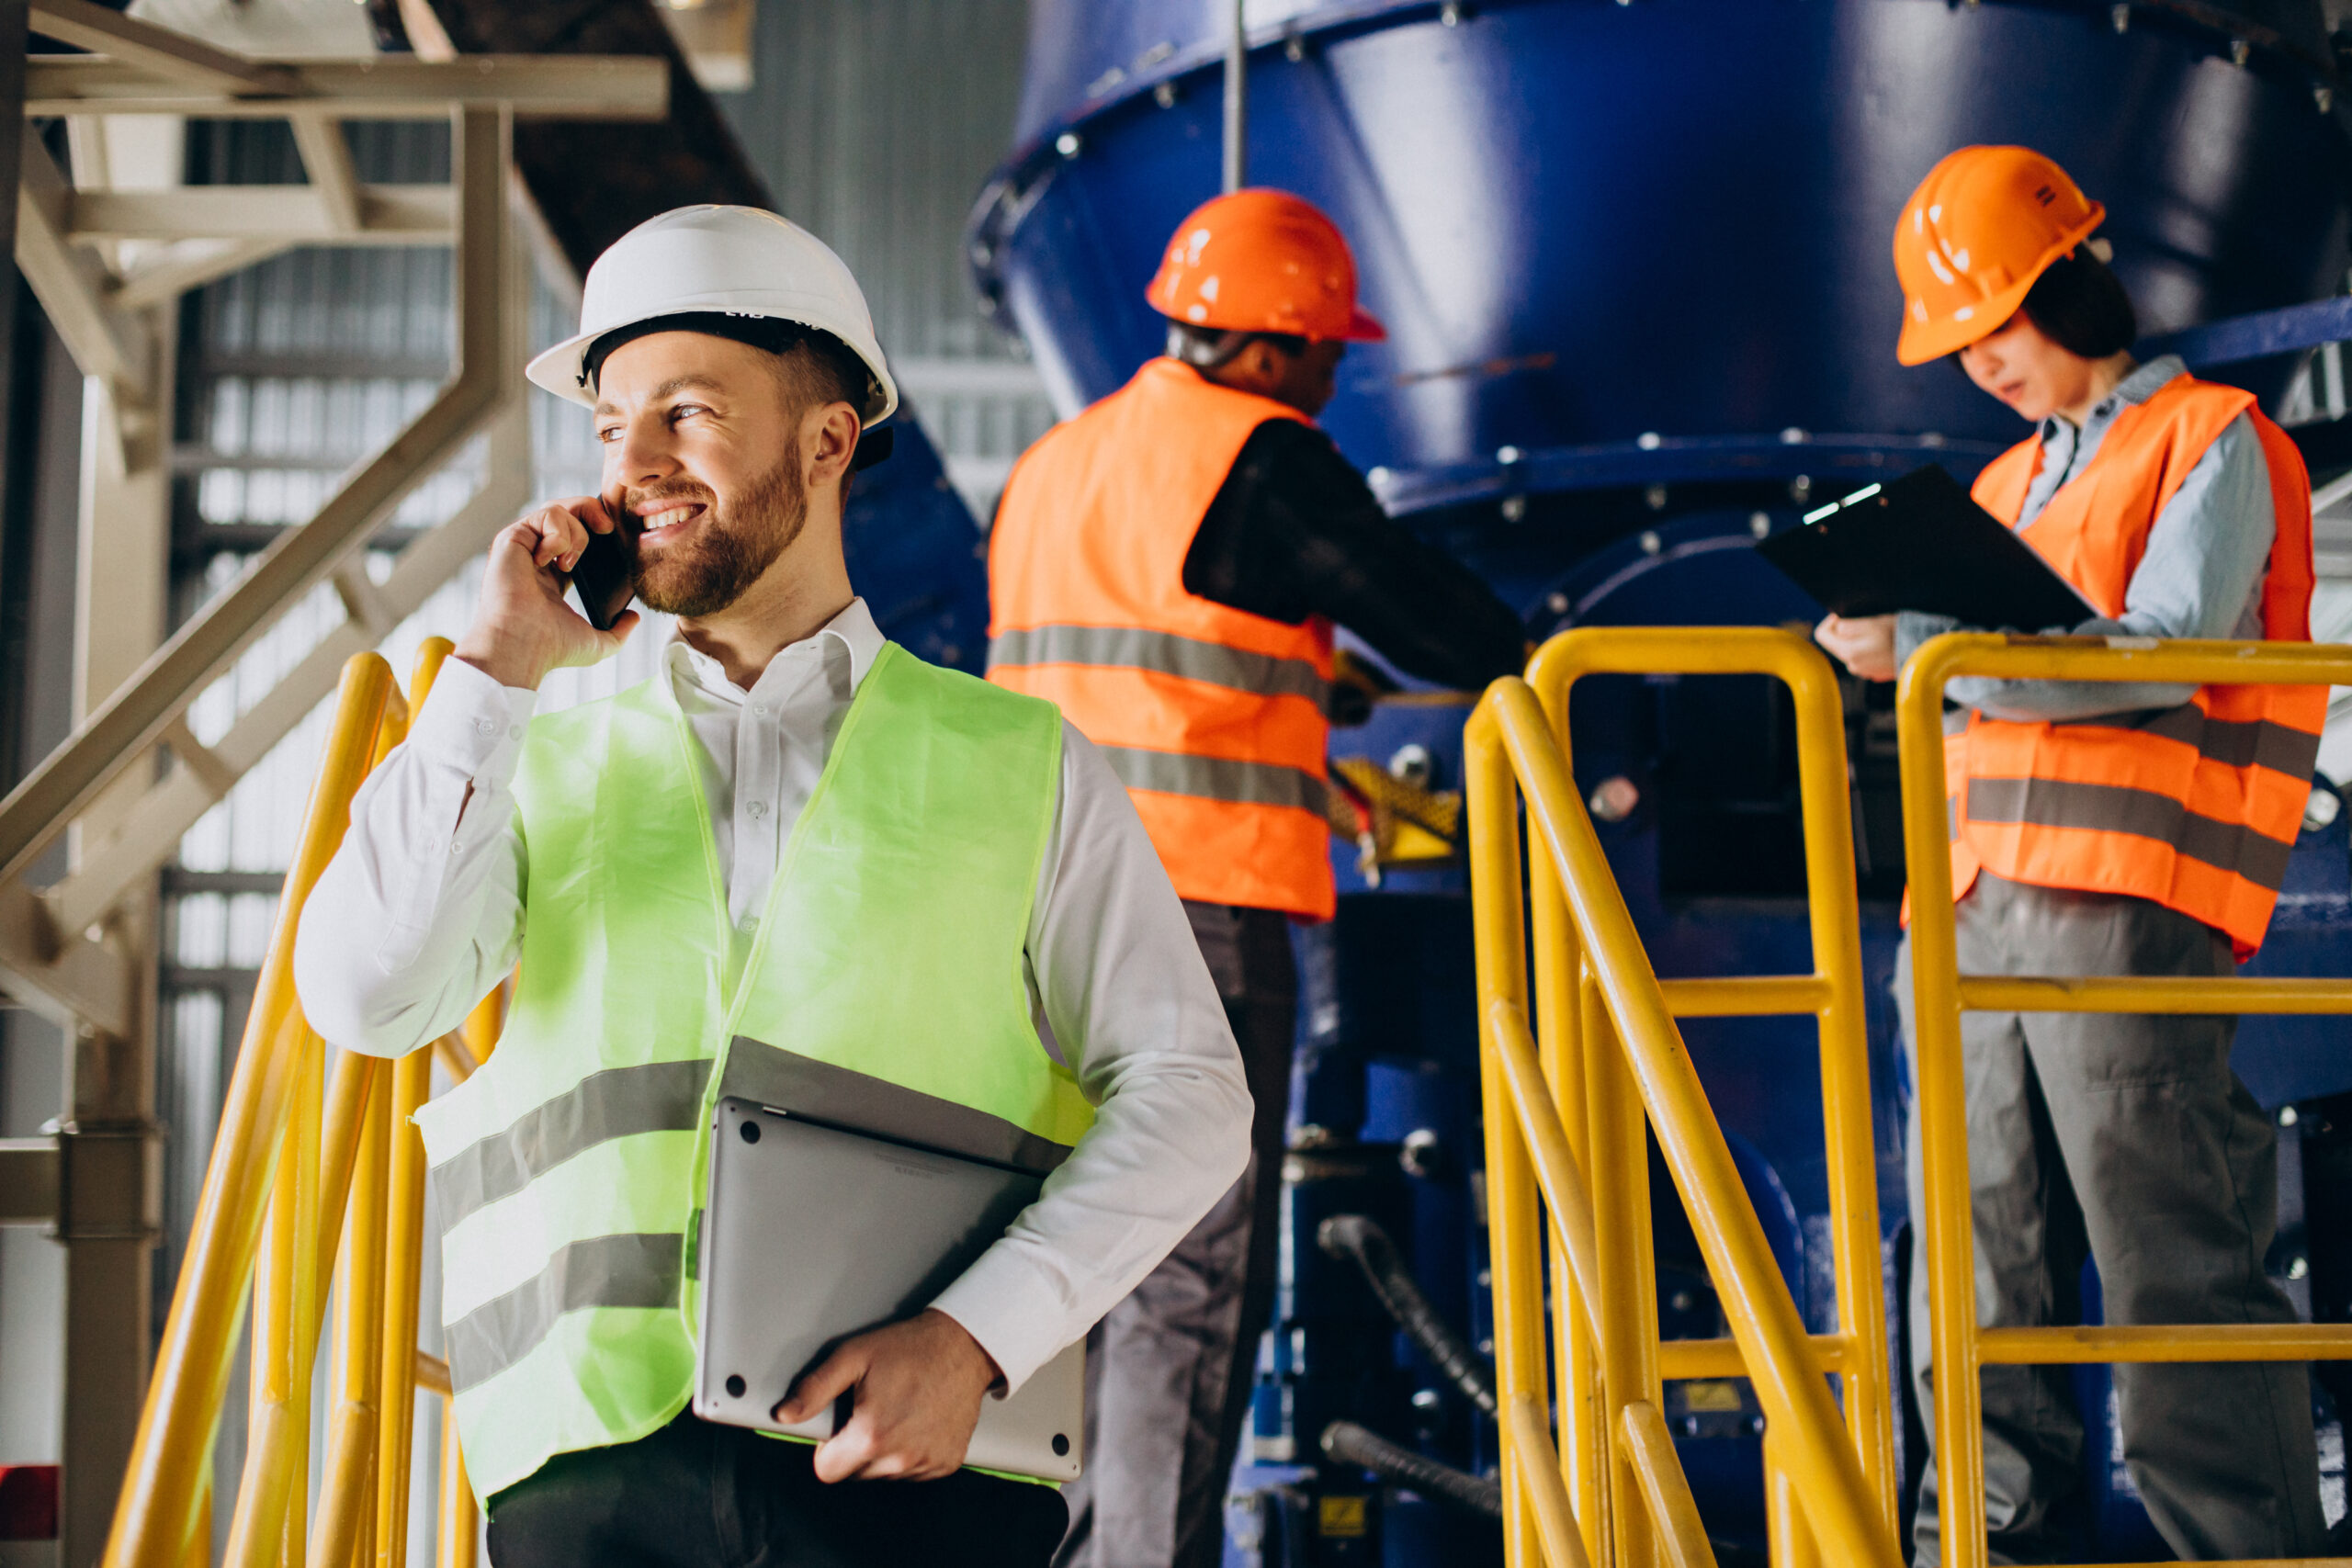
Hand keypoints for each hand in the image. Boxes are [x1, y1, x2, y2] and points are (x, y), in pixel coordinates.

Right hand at [452, 497, 638, 689]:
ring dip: (576, 532)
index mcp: (554, 576)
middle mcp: (537, 557)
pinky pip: (545, 515)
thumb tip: (634, 618)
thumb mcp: (597, 642)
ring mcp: (524, 546)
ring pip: (557, 509)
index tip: (614, 536)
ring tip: (571, 563)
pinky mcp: (512, 539)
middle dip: (591, 510)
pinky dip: (558, 534)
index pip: (577, 538)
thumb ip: (619, 631)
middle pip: (566, 512)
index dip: (596, 529)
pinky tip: (551, 560)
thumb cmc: (551, 648)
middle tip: (607, 529)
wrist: (523, 646)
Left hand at [776, 1308, 1001, 1482]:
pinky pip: (914, 1470)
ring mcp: (926, 1463)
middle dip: (856, 1447)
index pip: (827, 1471)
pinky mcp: (946, 1463)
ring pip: (885, 1474)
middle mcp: (900, 1458)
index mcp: (872, 1435)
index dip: (828, 1448)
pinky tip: (917, 1420)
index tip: (841, 1425)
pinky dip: (911, 1452)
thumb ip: (814, 1388)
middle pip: (855, 1473)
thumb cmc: (910, 1347)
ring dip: (884, 1451)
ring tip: (897, 1411)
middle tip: (871, 1409)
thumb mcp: (853, 1356)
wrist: (965, 1345)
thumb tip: (784, 1414)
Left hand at [1814, 613, 1897, 682]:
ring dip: (1857, 640)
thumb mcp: (1871, 623)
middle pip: (1835, 643)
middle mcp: (1851, 664)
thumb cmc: (1898, 635)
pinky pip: (1862, 657)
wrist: (1921, 654)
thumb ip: (1848, 626)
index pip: (1822, 635)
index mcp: (1847, 652)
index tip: (1840, 616)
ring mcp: (1862, 671)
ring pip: (1849, 650)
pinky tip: (1882, 644)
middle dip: (1844, 632)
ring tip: (1877, 634)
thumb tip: (1835, 626)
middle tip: (1864, 624)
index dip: (1829, 622)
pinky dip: (1867, 649)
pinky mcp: (1872, 673)